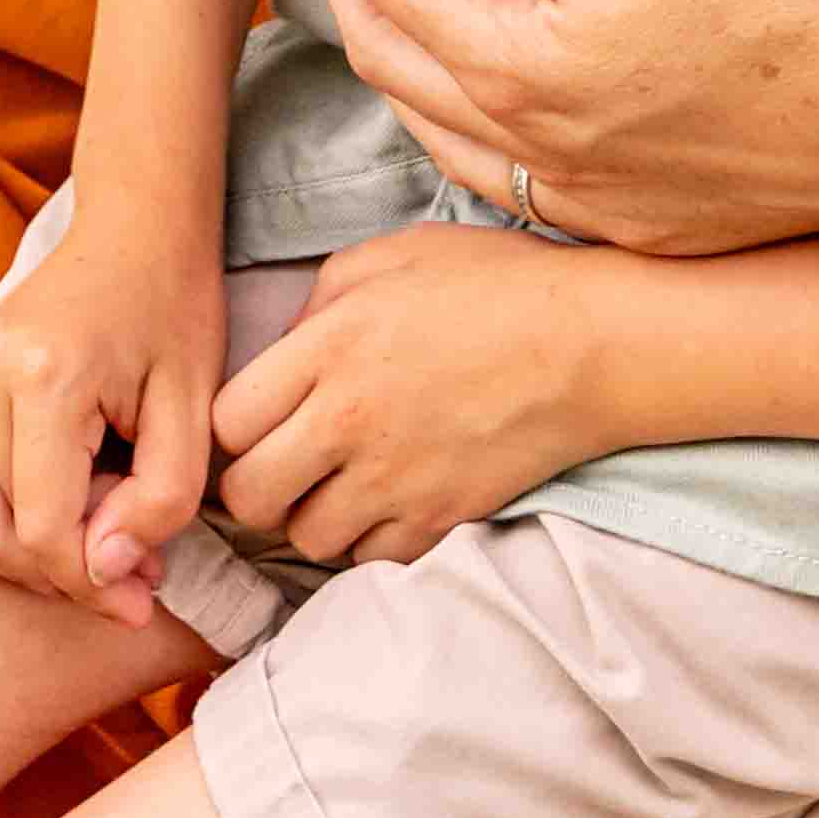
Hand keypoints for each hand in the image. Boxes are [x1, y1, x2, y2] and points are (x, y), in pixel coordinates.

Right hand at [0, 220, 222, 622]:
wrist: (134, 229)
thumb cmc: (174, 309)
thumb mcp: (195, 407)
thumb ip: (160, 499)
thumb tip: (108, 570)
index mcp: (43, 379)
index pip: (45, 529)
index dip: (94, 583)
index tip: (145, 594)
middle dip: (65, 579)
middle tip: (135, 579)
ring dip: (25, 561)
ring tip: (99, 550)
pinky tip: (54, 523)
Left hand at [206, 218, 606, 567]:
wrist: (593, 343)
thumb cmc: (495, 285)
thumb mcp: (390, 257)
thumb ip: (318, 303)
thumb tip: (285, 351)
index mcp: (328, 348)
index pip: (225, 422)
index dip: (232, 429)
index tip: (256, 423)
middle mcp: (349, 420)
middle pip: (249, 497)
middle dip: (256, 487)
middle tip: (284, 468)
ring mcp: (395, 478)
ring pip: (306, 539)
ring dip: (313, 518)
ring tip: (339, 487)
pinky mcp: (441, 517)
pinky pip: (371, 559)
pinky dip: (370, 541)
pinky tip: (388, 503)